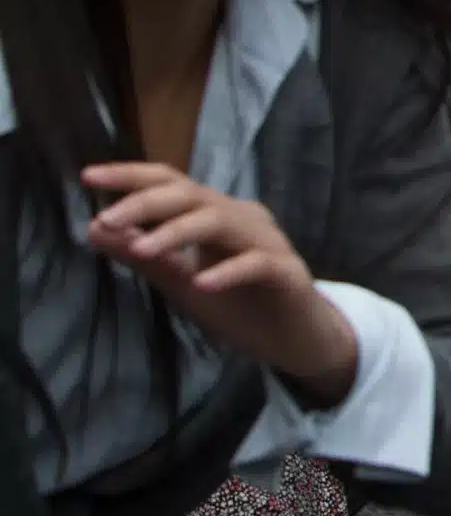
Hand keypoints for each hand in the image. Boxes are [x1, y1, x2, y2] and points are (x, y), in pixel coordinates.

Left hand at [84, 164, 358, 405]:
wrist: (295, 339)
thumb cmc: (239, 307)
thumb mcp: (181, 282)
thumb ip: (145, 256)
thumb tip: (95, 227)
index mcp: (215, 216)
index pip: (172, 184)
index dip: (132, 177)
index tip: (89, 176)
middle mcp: (242, 218)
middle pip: (193, 196)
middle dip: (146, 204)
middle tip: (107, 218)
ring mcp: (267, 242)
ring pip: (221, 222)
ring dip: (178, 232)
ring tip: (143, 250)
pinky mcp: (286, 272)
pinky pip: (256, 263)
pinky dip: (228, 271)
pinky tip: (202, 284)